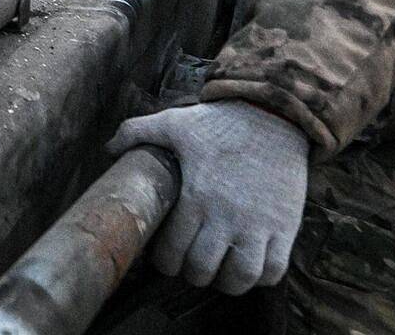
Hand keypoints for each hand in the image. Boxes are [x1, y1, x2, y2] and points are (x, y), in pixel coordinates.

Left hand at [109, 100, 310, 294]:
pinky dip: (262, 277)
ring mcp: (258, 225)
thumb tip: (108, 148)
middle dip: (192, 274)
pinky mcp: (286, 227)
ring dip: (227, 281)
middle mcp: (226, 217)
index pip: (171, 253)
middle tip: (192, 264)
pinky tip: (251, 264)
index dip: (165, 262)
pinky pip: (274, 270)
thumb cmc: (219, 122)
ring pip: (239, 278)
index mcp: (195, 197)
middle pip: (202, 270)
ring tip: (221, 269)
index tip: (167, 257)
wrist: (273, 114)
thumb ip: (136, 132)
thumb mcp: (173, 122)